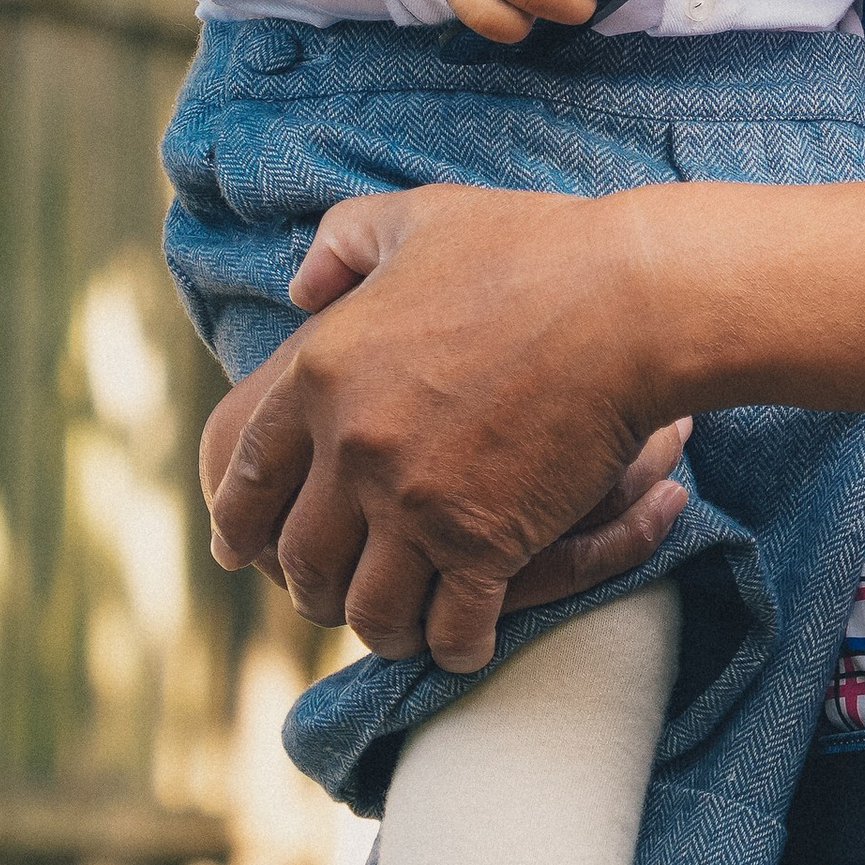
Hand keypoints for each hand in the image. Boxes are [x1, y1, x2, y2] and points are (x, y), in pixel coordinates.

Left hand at [199, 184, 691, 667]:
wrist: (626, 300)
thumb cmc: (531, 249)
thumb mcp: (416, 218)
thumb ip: (342, 243)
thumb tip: (299, 287)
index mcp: (320, 373)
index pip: (250, 476)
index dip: (238, 526)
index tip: (238, 554)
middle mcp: (352, 447)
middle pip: (302, 558)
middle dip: (311, 590)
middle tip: (332, 598)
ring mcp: (416, 501)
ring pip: (368, 608)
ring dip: (381, 628)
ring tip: (400, 629)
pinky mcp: (484, 542)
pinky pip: (450, 626)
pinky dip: (455, 646)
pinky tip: (468, 642)